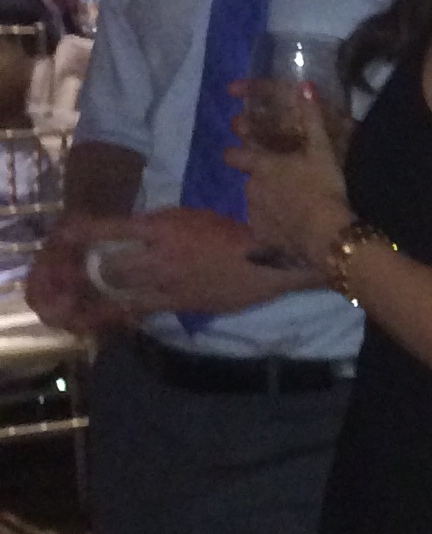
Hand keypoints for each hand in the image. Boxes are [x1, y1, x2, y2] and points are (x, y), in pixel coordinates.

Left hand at [33, 205, 271, 320]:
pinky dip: (117, 312)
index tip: (62, 235)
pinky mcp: (179, 302)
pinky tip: (102, 316)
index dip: (83, 233)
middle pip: (108, 265)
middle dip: (87, 269)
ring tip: (85, 292)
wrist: (267, 260)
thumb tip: (134, 235)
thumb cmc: (231, 232)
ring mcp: (168, 281)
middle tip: (74, 272)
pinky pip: (139, 309)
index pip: (112, 228)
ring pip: (120, 288)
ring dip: (100, 290)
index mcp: (163, 227)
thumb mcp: (192, 216)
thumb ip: (160, 225)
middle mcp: (159, 254)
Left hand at [232, 106, 351, 274]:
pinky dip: (274, 226)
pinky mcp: (261, 237)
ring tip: (293, 208)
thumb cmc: (324, 188)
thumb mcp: (323, 151)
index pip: (235, 155)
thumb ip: (313, 119)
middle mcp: (251, 189)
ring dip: (268, 203)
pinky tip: (292, 229)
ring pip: (256, 204)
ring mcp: (255, 215)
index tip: (239, 153)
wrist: (326, 236)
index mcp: (262, 165)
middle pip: (250, 181)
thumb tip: (305, 85)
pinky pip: (264, 229)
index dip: (235, 153)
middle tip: (286, 184)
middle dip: (262, 181)